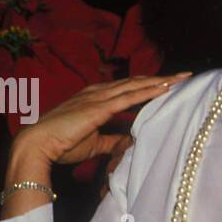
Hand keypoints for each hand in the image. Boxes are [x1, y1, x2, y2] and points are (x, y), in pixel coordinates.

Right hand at [15, 72, 191, 167]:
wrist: (38, 144)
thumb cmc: (62, 144)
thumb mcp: (94, 144)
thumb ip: (112, 141)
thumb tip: (128, 144)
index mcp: (96, 99)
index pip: (128, 89)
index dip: (148, 86)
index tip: (169, 85)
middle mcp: (98, 93)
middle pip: (136, 82)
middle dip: (161, 79)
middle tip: (183, 76)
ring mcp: (99, 98)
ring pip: (136, 85)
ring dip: (160, 82)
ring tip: (181, 78)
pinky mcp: (100, 107)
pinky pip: (129, 97)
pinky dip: (148, 91)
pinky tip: (164, 88)